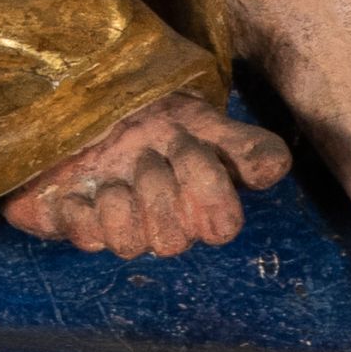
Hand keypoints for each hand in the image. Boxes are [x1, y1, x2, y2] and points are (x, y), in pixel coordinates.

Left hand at [0, 92, 292, 256]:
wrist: (91, 105)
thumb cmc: (152, 114)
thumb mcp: (197, 117)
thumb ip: (238, 142)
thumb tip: (274, 167)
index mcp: (199, 202)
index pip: (222, 224)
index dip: (205, 187)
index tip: (184, 140)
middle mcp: (163, 223)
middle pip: (173, 241)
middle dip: (158, 192)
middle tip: (144, 152)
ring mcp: (120, 226)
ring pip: (128, 246)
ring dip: (119, 206)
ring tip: (111, 174)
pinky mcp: (78, 223)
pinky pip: (82, 237)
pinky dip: (78, 211)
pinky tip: (76, 190)